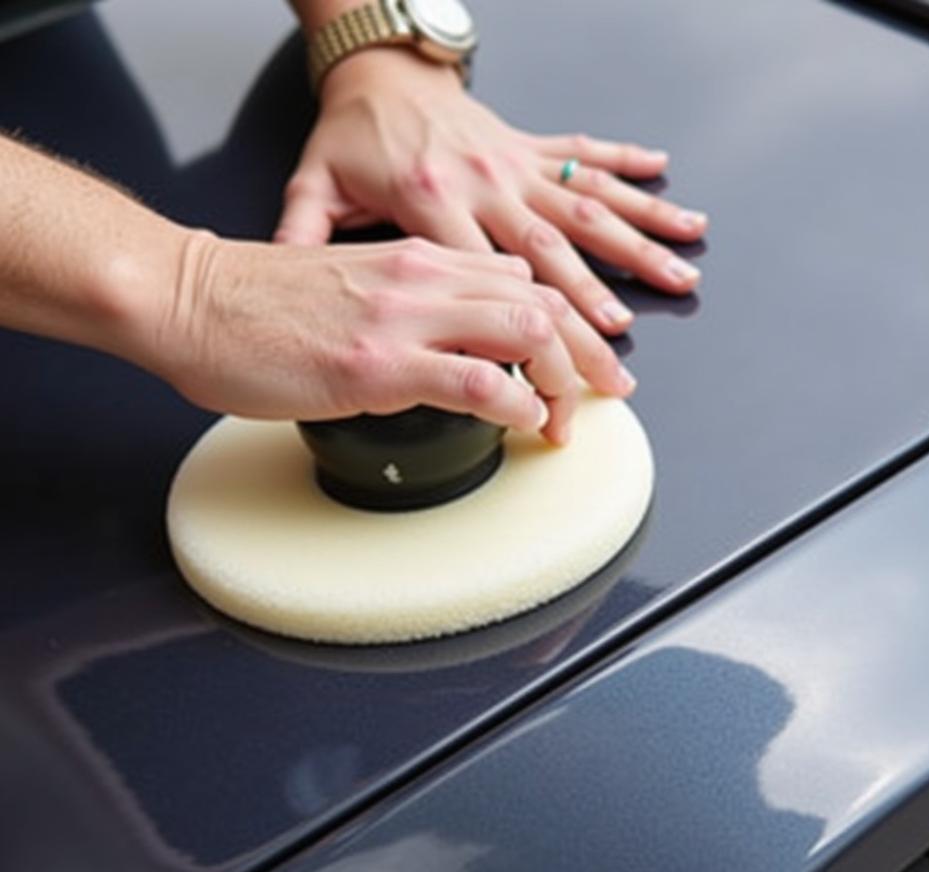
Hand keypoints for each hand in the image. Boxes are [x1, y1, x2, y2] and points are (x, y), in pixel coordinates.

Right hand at [156, 233, 635, 442]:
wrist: (194, 300)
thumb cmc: (262, 300)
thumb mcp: (358, 286)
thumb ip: (412, 305)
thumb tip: (454, 346)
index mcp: (423, 257)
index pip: (525, 280)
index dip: (568, 324)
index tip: (581, 364)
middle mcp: (425, 277)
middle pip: (544, 302)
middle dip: (586, 356)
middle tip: (600, 396)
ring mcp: (404, 317)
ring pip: (526, 331)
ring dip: (561, 382)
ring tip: (562, 420)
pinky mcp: (377, 362)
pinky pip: (477, 378)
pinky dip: (517, 403)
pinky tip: (524, 422)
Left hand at [275, 47, 706, 335]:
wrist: (377, 67)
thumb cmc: (350, 133)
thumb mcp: (316, 185)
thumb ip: (307, 236)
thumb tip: (293, 286)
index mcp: (432, 198)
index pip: (491, 279)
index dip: (532, 330)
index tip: (563, 373)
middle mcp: (484, 180)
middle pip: (551, 255)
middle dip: (595, 309)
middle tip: (625, 357)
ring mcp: (512, 161)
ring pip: (584, 207)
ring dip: (636, 241)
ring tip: (683, 269)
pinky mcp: (526, 145)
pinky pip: (584, 154)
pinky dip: (627, 167)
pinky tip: (666, 179)